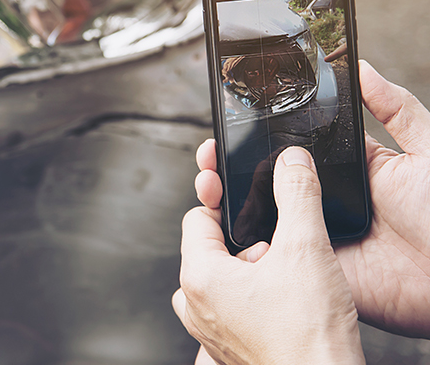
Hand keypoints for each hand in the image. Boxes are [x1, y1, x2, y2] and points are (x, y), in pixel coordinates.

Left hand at [172, 147, 364, 364]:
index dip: (223, 202)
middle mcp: (197, 306)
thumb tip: (291, 161)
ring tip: (283, 278)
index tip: (240, 195)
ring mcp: (210, 332)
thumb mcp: (306, 249)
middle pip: (209, 248)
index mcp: (200, 277)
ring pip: (221, 280)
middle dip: (244, 241)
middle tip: (276, 249)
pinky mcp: (229, 349)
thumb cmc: (309, 338)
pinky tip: (282, 303)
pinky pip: (230, 310)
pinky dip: (251, 298)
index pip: (197, 217)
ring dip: (249, 271)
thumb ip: (297, 194)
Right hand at [192, 61, 429, 337]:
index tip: (226, 125)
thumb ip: (393, 107)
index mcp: (343, 169)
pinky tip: (225, 228)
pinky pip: (274, 259)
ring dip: (228, 204)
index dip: (254, 137)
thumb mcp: (424, 149)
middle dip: (228, 168)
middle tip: (208, 156)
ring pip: (261, 218)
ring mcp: (315, 236)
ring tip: (207, 186)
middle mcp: (322, 201)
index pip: (288, 148)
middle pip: (264, 181)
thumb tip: (361, 66)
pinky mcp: (314, 270)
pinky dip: (247, 246)